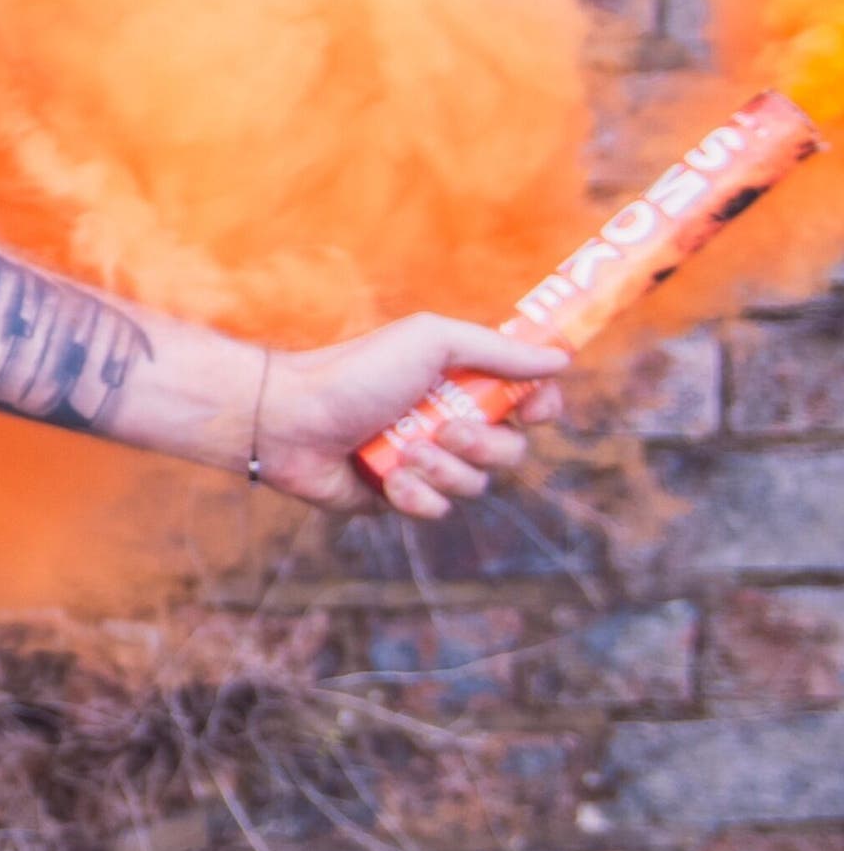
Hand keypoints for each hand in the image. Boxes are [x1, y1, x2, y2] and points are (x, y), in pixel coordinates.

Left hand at [252, 315, 570, 520]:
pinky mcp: (400, 496)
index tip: (533, 409)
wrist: (291, 419)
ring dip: (442, 468)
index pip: (526, 400)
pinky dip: (415, 494)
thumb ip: (496, 349)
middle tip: (446, 429)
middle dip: (484, 445)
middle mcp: (447, 421)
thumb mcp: (429, 341)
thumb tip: (560, 359)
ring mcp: (425, 461)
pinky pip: (436, 509)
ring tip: (403, 450)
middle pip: (511, 450)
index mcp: (457, 381)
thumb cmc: (355, 372)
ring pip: (475, 484)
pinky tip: (384, 476)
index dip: (539, 407)